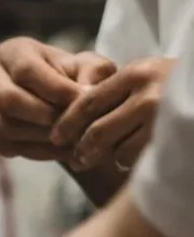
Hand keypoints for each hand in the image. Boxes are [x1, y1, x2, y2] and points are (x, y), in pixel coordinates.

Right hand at [0, 38, 97, 160]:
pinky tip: (61, 149)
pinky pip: (6, 145)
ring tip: (73, 139)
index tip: (81, 101)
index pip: (26, 70)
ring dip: (43, 137)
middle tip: (73, 124)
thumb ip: (94, 73)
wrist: (64, 100)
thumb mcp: (92, 67)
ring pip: (6, 127)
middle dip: (44, 116)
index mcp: (13, 52)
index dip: (54, 88)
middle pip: (8, 100)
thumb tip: (85, 93)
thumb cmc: (78, 77)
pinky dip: (37, 152)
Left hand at [51, 56, 174, 172]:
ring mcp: (165, 118)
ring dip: (109, 158)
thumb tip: (73, 118)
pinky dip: (130, 163)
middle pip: (98, 130)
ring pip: (118, 149)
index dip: (67, 122)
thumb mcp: (150, 77)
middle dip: (81, 149)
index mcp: (137, 73)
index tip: (55, 137)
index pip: (88, 101)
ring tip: (105, 158)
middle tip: (75, 160)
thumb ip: (117, 92)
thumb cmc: (180, 85)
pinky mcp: (174, 140)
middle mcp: (150, 93)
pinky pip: (141, 159)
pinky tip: (131, 161)